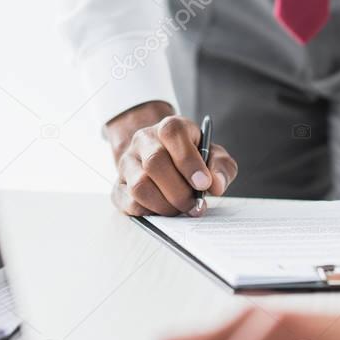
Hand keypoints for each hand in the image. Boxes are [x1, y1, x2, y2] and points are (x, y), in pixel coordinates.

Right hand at [105, 101, 238, 216]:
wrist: (166, 161)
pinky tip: (164, 210)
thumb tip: (216, 185)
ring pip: (139, 186)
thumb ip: (221, 167)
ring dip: (165, 205)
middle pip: (155, 163)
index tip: (203, 184)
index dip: (189, 161)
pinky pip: (129, 203)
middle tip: (194, 205)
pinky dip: (150, 212)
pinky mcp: (118, 186)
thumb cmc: (194, 159)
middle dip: (179, 191)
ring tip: (180, 209)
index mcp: (169, 127)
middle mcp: (143, 140)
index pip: (172, 133)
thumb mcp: (214, 156)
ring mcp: (126, 163)